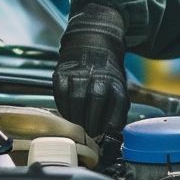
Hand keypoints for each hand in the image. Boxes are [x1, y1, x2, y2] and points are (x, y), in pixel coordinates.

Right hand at [52, 3, 128, 137]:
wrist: (92, 45)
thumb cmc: (106, 75)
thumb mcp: (118, 87)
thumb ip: (117, 109)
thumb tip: (114, 132)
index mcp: (116, 81)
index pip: (118, 102)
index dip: (114, 120)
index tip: (109, 132)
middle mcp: (99, 75)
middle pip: (96, 100)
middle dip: (93, 122)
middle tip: (91, 134)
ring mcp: (79, 73)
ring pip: (77, 99)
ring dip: (77, 118)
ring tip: (78, 127)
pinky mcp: (62, 73)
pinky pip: (61, 94)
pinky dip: (63, 108)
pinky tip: (67, 114)